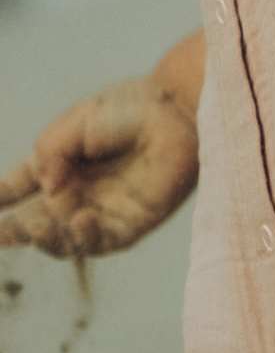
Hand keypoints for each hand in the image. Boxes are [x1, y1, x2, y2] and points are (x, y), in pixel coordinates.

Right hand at [0, 75, 200, 258]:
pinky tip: (82, 218)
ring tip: (36, 224)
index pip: (22, 183)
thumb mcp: (74, 124)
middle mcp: (80, 189)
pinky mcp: (131, 224)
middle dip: (14, 231)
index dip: (0, 196)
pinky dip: (84, 237)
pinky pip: (100, 243)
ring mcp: (104, 210)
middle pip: (37, 220)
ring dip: (44, 238)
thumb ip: (48, 155)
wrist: (179, 110)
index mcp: (62, 160)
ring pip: (63, 240)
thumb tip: (46, 192)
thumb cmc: (131, 109)